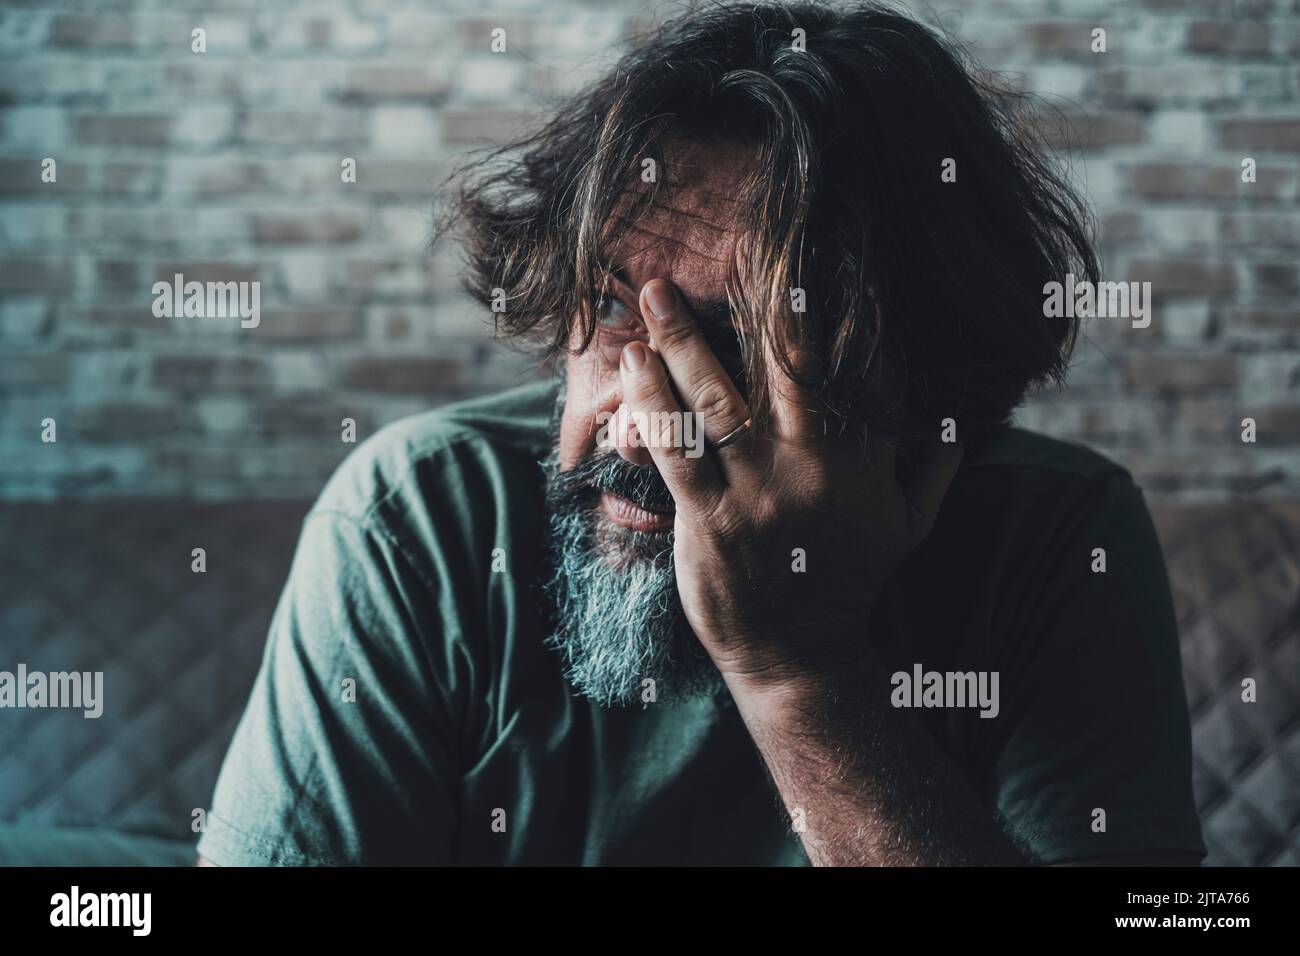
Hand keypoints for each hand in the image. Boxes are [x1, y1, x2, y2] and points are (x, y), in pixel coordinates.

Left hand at [619, 278, 962, 690]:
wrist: (799, 658)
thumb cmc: (851, 584)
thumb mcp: (908, 530)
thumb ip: (931, 472)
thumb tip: (956, 423)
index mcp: (863, 463)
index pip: (855, 370)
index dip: (838, 311)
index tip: (815, 255)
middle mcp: (812, 469)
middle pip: (785, 368)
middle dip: (756, 301)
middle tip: (730, 243)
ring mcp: (757, 494)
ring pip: (716, 401)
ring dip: (681, 341)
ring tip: (652, 292)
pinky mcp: (709, 520)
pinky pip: (675, 449)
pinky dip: (653, 402)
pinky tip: (635, 361)